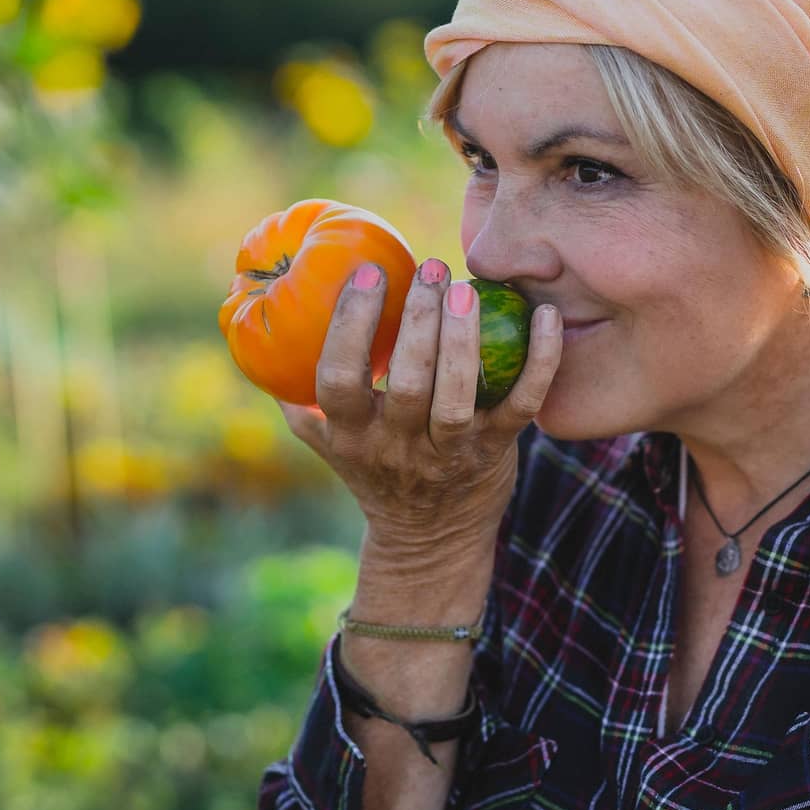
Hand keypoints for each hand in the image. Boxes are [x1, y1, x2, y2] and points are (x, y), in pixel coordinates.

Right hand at [278, 257, 561, 549]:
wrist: (430, 540)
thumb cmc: (377, 471)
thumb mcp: (331, 444)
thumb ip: (303, 398)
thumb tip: (263, 336)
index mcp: (350, 435)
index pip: (339, 381)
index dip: (350, 326)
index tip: (367, 273)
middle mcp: (398, 447)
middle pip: (407, 385)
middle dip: (419, 323)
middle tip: (432, 269)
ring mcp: (450, 452)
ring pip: (458, 398)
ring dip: (464, 340)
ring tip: (467, 289)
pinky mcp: (497, 451)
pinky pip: (522, 404)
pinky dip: (539, 361)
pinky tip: (546, 316)